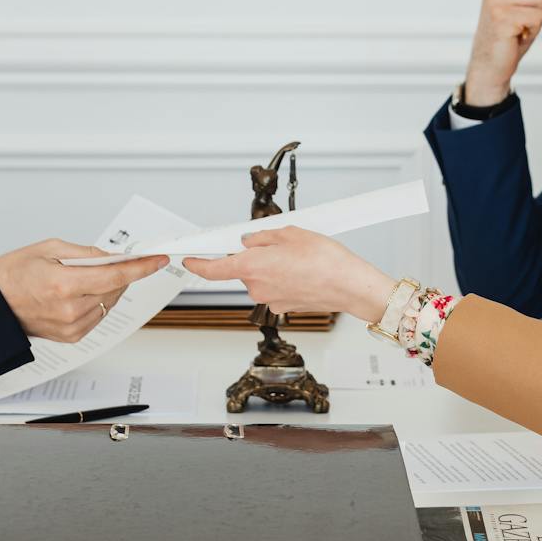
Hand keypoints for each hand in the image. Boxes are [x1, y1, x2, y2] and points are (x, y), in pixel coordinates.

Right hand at [0, 240, 168, 342]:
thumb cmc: (12, 275)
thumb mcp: (48, 248)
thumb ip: (85, 253)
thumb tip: (111, 256)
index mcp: (64, 284)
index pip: (115, 275)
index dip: (141, 266)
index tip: (157, 259)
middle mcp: (71, 310)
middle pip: (115, 289)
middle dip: (120, 273)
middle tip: (111, 259)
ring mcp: (72, 327)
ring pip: (109, 303)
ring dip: (108, 288)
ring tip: (84, 276)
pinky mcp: (72, 337)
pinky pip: (98, 315)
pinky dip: (97, 301)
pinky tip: (80, 292)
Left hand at [184, 227, 396, 321]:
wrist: (350, 286)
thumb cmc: (327, 260)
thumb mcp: (291, 233)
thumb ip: (264, 236)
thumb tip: (251, 240)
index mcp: (252, 266)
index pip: (213, 269)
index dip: (198, 264)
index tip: (190, 259)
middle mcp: (257, 287)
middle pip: (243, 269)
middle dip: (255, 256)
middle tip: (279, 244)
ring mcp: (270, 300)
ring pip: (261, 278)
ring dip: (272, 267)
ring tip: (298, 258)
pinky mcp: (284, 307)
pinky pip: (275, 288)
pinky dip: (284, 279)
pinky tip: (303, 271)